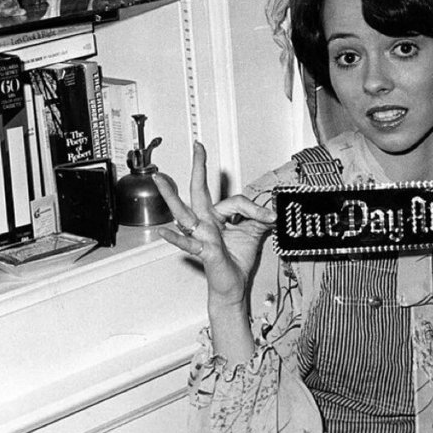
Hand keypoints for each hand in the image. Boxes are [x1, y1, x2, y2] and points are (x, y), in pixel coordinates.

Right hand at [153, 142, 276, 305]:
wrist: (233, 285)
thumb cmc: (236, 261)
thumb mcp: (252, 235)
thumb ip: (259, 219)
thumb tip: (273, 208)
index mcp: (216, 217)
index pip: (234, 201)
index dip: (254, 208)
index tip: (270, 216)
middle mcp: (205, 223)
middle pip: (199, 191)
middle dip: (199, 168)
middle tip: (198, 146)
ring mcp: (201, 236)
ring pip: (184, 212)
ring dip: (170, 196)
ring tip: (159, 179)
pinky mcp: (202, 252)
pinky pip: (188, 244)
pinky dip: (176, 239)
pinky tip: (165, 232)